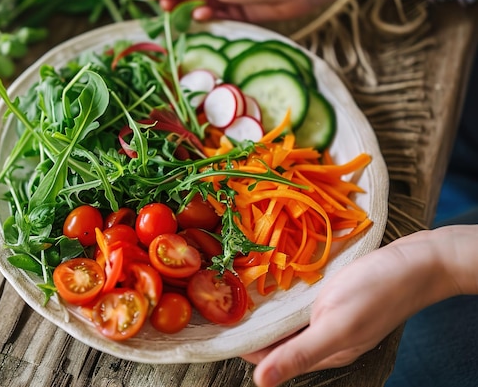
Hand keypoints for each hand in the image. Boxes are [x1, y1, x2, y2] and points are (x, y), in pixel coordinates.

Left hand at [241, 225, 477, 386]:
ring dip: (268, 313)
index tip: (219, 328)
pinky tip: (274, 285)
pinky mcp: (336, 300)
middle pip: (279, 341)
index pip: (272, 357)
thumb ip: (298, 353)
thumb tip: (260, 383)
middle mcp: (325, 339)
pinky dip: (286, 300)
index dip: (246, 345)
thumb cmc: (377, 291)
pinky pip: (303, 306)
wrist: (417, 262)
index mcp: (323, 352)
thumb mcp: (335, 324)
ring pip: (290, 323)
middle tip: (225, 304)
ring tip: (241, 294)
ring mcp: (332, 319)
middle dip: (253, 328)